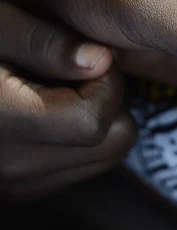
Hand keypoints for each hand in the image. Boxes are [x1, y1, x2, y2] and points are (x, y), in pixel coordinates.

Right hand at [0, 1, 134, 199]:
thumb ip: (43, 41)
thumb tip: (101, 60)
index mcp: (1, 122)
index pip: (94, 121)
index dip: (106, 82)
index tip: (89, 57)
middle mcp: (12, 166)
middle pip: (113, 143)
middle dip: (109, 102)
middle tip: (78, 72)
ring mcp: (19, 183)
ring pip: (106, 156)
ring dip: (100, 120)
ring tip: (60, 88)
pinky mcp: (24, 188)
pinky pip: (85, 167)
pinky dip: (83, 139)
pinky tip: (51, 109)